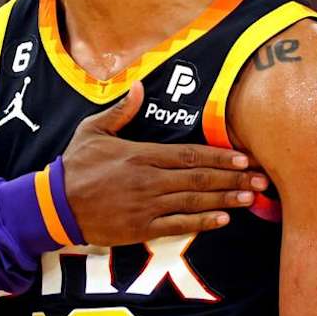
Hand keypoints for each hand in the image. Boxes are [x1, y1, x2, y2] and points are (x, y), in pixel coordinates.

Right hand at [60, 81, 268, 245]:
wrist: (55, 205)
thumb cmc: (74, 166)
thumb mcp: (92, 130)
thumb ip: (119, 111)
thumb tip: (138, 87)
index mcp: (141, 154)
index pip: (189, 155)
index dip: (219, 157)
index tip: (244, 158)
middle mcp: (149, 180)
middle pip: (199, 179)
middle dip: (233, 179)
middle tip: (261, 180)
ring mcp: (146, 206)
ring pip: (194, 202)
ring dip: (225, 200)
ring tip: (250, 198)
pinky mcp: (140, 228)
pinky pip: (177, 226)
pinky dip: (202, 223)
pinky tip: (222, 220)